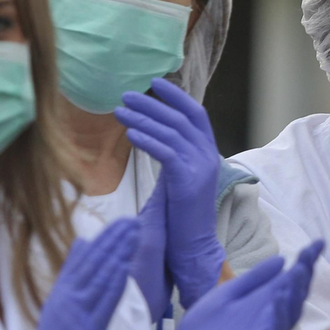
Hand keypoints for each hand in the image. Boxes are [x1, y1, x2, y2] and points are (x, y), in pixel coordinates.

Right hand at [0, 218, 136, 329]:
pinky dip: (113, 282)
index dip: (105, 239)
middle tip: (132, 221)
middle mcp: (67, 297)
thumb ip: (71, 275)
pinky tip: (124, 265)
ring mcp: (76, 311)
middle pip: (93, 262)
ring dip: (118, 253)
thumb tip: (82, 243)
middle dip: (114, 240)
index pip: (86, 258)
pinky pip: (102, 301)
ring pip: (99, 276)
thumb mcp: (58, 304)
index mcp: (62, 290)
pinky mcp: (86, 329)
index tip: (121, 223)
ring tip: (132, 234)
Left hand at [114, 78, 227, 308]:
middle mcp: (209, 156)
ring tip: (119, 111)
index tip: (155, 83)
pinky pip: (167, 152)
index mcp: (209, 153)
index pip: (196, 114)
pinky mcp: (189, 181)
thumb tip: (150, 134)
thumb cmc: (181, 216)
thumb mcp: (179, 179)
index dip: (177, 96)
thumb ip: (173, 156)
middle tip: (126, 94)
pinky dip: (148, 139)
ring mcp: (202, 167)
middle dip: (152, 104)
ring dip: (143, 118)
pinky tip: (130, 133)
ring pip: (172, 132)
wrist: (194, 246)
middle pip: (181, 118)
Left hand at [152, 239, 324, 329]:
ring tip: (295, 276)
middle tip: (305, 261)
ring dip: (292, 297)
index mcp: (266, 303)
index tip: (318, 242)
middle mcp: (271, 319)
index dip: (305, 262)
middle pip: (294, 297)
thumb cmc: (208, 327)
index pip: (292, 280)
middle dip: (301, 278)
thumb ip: (253, 279)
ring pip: (286, 317)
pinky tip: (276, 305)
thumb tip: (282, 259)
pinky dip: (275, 322)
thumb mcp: (228, 294)